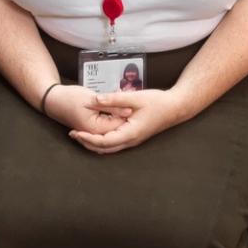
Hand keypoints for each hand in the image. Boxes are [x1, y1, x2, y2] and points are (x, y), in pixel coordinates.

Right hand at [40, 80, 131, 137]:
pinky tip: (113, 105)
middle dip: (123, 114)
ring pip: (112, 125)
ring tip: (120, 99)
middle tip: (126, 99)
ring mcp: (93, 132)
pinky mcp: (92, 128)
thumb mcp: (92, 99)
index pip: (119, 125)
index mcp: (95, 129)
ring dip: (117, 114)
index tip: (131, 101)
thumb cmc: (70, 98)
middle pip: (116, 127)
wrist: (53, 100)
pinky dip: (111, 115)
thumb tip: (130, 112)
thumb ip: (112, 106)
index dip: (126, 113)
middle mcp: (94, 134)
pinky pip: (106, 124)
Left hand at [69, 85, 188, 155]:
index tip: (74, 132)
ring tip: (80, 134)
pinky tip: (95, 133)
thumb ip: (114, 99)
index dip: (87, 138)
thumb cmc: (157, 102)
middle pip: (103, 149)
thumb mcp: (135, 98)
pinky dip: (102, 141)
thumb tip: (95, 100)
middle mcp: (131, 141)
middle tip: (72, 134)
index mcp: (130, 133)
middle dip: (86, 143)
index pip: (103, 141)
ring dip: (93, 143)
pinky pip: (114, 144)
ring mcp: (133, 140)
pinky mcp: (134, 136)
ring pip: (109, 148)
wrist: (175, 107)